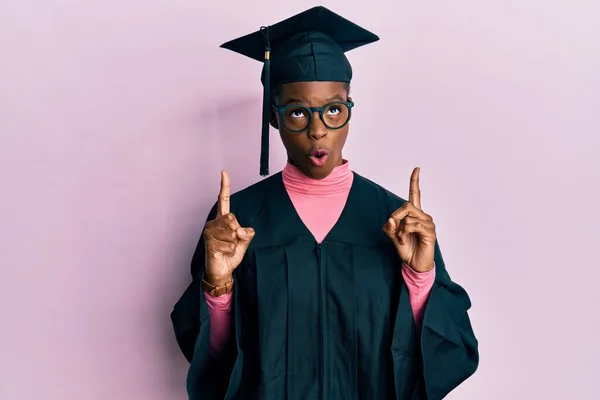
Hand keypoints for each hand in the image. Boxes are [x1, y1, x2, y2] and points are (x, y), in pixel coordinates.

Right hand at [203, 170, 254, 285]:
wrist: (223, 271)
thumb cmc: (231, 254)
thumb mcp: (244, 242)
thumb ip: (247, 233)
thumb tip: (240, 230)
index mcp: (223, 219)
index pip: (223, 200)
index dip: (224, 186)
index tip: (224, 172)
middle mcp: (214, 223)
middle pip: (231, 217)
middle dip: (237, 232)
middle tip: (233, 242)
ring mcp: (209, 232)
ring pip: (231, 233)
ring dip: (234, 244)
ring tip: (227, 248)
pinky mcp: (209, 243)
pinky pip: (228, 245)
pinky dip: (230, 251)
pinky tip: (223, 254)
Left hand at [383, 167, 435, 272]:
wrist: (414, 264)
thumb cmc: (406, 249)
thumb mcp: (393, 236)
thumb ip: (389, 227)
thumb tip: (390, 219)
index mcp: (414, 215)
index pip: (416, 194)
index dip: (415, 182)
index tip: (417, 169)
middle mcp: (423, 216)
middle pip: (407, 205)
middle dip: (396, 216)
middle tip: (394, 228)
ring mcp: (428, 224)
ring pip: (409, 217)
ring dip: (400, 229)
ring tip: (402, 239)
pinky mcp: (430, 233)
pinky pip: (413, 225)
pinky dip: (405, 233)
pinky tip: (405, 240)